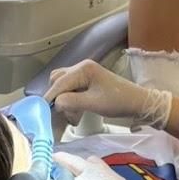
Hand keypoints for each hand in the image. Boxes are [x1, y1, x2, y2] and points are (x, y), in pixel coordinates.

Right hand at [44, 59, 171, 128]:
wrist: (137, 102)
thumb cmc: (118, 102)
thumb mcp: (93, 103)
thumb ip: (72, 102)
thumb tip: (55, 103)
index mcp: (84, 69)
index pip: (59, 82)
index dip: (49, 97)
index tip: (41, 110)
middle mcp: (82, 67)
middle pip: (58, 80)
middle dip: (56, 96)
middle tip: (59, 112)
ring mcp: (85, 73)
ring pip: (63, 83)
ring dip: (62, 96)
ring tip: (69, 112)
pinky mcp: (88, 80)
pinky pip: (71, 86)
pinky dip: (69, 97)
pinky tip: (74, 108)